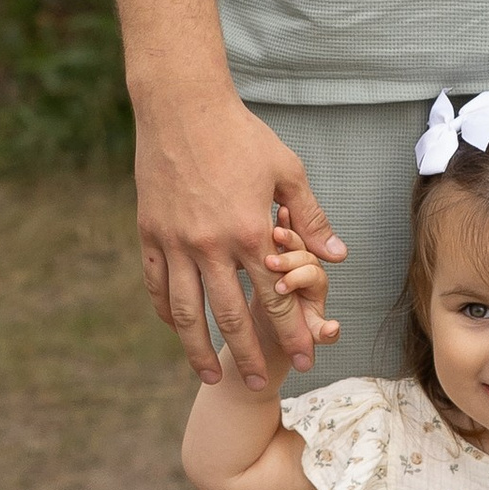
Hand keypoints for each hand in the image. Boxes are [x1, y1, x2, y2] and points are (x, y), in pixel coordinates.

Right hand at [133, 90, 345, 391]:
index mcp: (252, 231)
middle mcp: (212, 244)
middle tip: (259, 383)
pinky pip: (157, 285)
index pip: (278, 297)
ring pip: (187, 311)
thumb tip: (338, 255)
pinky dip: (167, 312)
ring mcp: (177, 242)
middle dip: (249, 354)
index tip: (305, 359)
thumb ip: (310, 218)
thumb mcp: (286, 170)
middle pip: (232, 316)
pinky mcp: (150, 233)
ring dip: (198, 349)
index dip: (293, 333)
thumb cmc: (241, 134)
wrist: (181, 106)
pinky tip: (177, 329)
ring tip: (209, 376)